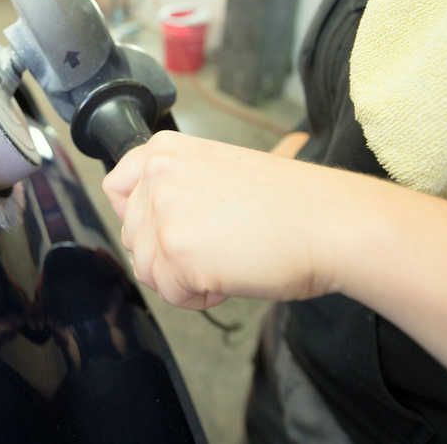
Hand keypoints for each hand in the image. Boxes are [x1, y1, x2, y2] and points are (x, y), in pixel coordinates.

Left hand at [102, 131, 332, 308]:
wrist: (330, 223)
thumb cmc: (290, 204)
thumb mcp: (219, 172)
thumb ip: (175, 188)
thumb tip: (142, 222)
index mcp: (166, 150)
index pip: (115, 188)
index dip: (139, 218)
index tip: (167, 228)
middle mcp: (158, 175)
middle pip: (131, 237)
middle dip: (168, 254)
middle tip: (217, 246)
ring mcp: (165, 214)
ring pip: (147, 269)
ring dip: (184, 278)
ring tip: (228, 259)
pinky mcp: (177, 253)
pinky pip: (170, 293)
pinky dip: (199, 296)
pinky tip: (232, 275)